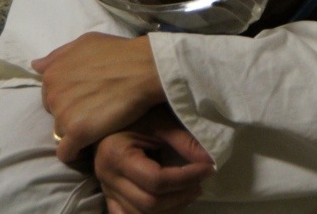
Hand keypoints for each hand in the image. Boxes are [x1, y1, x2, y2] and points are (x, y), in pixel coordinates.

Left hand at [32, 32, 164, 162]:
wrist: (143, 68)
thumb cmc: (118, 52)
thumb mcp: (85, 42)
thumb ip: (58, 55)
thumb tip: (35, 65)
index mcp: (52, 73)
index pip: (50, 95)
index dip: (69, 97)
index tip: (86, 98)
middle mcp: (52, 93)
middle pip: (54, 114)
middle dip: (71, 114)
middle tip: (94, 109)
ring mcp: (63, 114)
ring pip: (62, 133)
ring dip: (76, 131)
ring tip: (98, 124)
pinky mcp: (77, 132)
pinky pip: (66, 153)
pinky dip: (77, 152)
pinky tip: (90, 144)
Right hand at [96, 106, 213, 212]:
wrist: (115, 113)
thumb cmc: (138, 113)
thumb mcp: (161, 120)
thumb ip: (184, 141)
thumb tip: (210, 160)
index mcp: (116, 155)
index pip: (155, 180)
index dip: (185, 178)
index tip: (208, 169)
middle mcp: (106, 178)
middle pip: (148, 203)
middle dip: (180, 196)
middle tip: (200, 182)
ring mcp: (107, 190)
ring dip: (171, 208)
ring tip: (189, 191)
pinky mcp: (110, 197)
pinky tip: (170, 204)